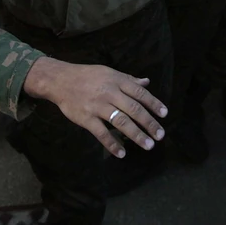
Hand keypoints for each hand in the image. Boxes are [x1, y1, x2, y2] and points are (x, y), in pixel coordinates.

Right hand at [23, 57, 167, 158]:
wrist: (60, 80)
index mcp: (118, 81)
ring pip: (121, 122)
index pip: (140, 93)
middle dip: (149, 123)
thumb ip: (128, 79)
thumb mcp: (110, 73)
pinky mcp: (86, 118)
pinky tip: (122, 153)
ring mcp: (98, 106)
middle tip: (160, 135)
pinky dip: (112, 144)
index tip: (164, 115)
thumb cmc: (88, 76)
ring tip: (148, 145)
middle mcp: (110, 93)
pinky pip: (101, 133)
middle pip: (134, 109)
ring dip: (136, 135)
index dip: (154, 104)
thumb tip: (147, 82)